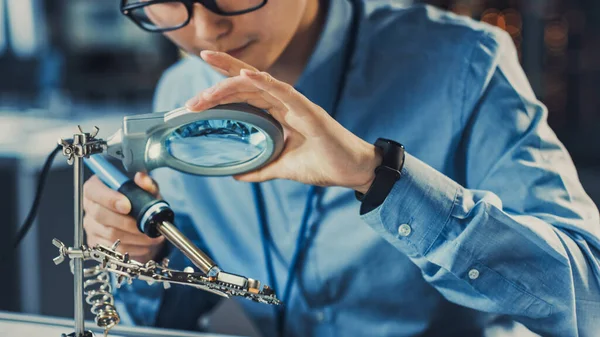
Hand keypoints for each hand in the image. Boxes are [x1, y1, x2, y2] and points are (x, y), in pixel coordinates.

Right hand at [83, 173, 164, 262]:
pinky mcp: (96, 243)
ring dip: (134, 237)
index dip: (109, 199)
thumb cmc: (138, 201)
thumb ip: (146, 183)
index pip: (93, 191)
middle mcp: (90, 206)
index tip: (127, 206)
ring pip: (109, 234)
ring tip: (152, 236)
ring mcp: (91, 226)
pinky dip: (133, 248)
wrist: (139, 221)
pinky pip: (113, 249)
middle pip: (101, 215)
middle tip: (146, 225)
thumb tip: (142, 178)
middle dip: (127, 222)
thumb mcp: (146, 189)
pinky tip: (145, 245)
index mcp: (96, 188)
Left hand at [186, 51, 380, 192]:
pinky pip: (284, 91)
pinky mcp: (309, 111)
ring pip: (258, 84)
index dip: (219, 90)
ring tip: (206, 94)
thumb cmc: (325, 164)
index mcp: (278, 113)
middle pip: (244, 86)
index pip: (244, 95)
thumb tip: (236, 174)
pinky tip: (245, 76)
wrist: (354, 171)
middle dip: (215, 89)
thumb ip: (260, 168)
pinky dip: (264, 82)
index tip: (194, 98)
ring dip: (230, 84)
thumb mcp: (283, 168)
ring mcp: (297, 104)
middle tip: (190, 104)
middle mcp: (285, 103)